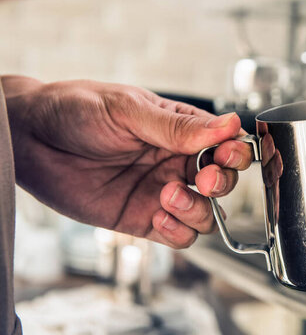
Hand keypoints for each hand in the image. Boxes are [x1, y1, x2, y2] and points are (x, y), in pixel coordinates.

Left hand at [4, 76, 252, 247]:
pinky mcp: (141, 219)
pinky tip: (158, 217)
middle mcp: (176, 162)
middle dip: (220, 183)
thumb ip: (178, 127)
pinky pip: (177, 236)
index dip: (235, 152)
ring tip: (167, 196)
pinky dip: (178, 232)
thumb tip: (228, 124)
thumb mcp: (129, 110)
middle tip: (202, 179)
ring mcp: (161, 192)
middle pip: (223, 181)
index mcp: (180, 130)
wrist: (30, 139)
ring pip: (206, 213)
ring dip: (198, 210)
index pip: (226, 144)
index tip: (225, 153)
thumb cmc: (76, 110)